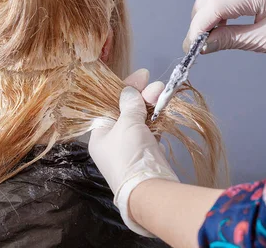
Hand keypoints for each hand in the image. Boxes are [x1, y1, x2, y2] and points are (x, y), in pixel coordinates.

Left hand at [89, 69, 178, 236]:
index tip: (141, 75)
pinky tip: (165, 109)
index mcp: (99, 134)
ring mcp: (130, 148)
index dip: (124, 88)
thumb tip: (129, 91)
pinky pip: (151, 131)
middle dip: (143, 96)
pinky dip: (157, 120)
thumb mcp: (127, 123)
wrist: (149, 190)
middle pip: (127, 110)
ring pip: (140, 120)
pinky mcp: (147, 154)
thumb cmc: (130, 154)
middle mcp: (112, 141)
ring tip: (163, 93)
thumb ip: (129, 103)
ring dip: (152, 106)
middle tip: (156, 85)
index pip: (109, 104)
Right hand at [183, 0, 265, 53]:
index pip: (215, 5)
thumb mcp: (265, 41)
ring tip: (214, 25)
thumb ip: (230, 40)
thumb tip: (202, 45)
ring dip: (206, 4)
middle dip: (200, 15)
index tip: (190, 45)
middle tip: (203, 38)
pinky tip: (222, 11)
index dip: (198, 26)